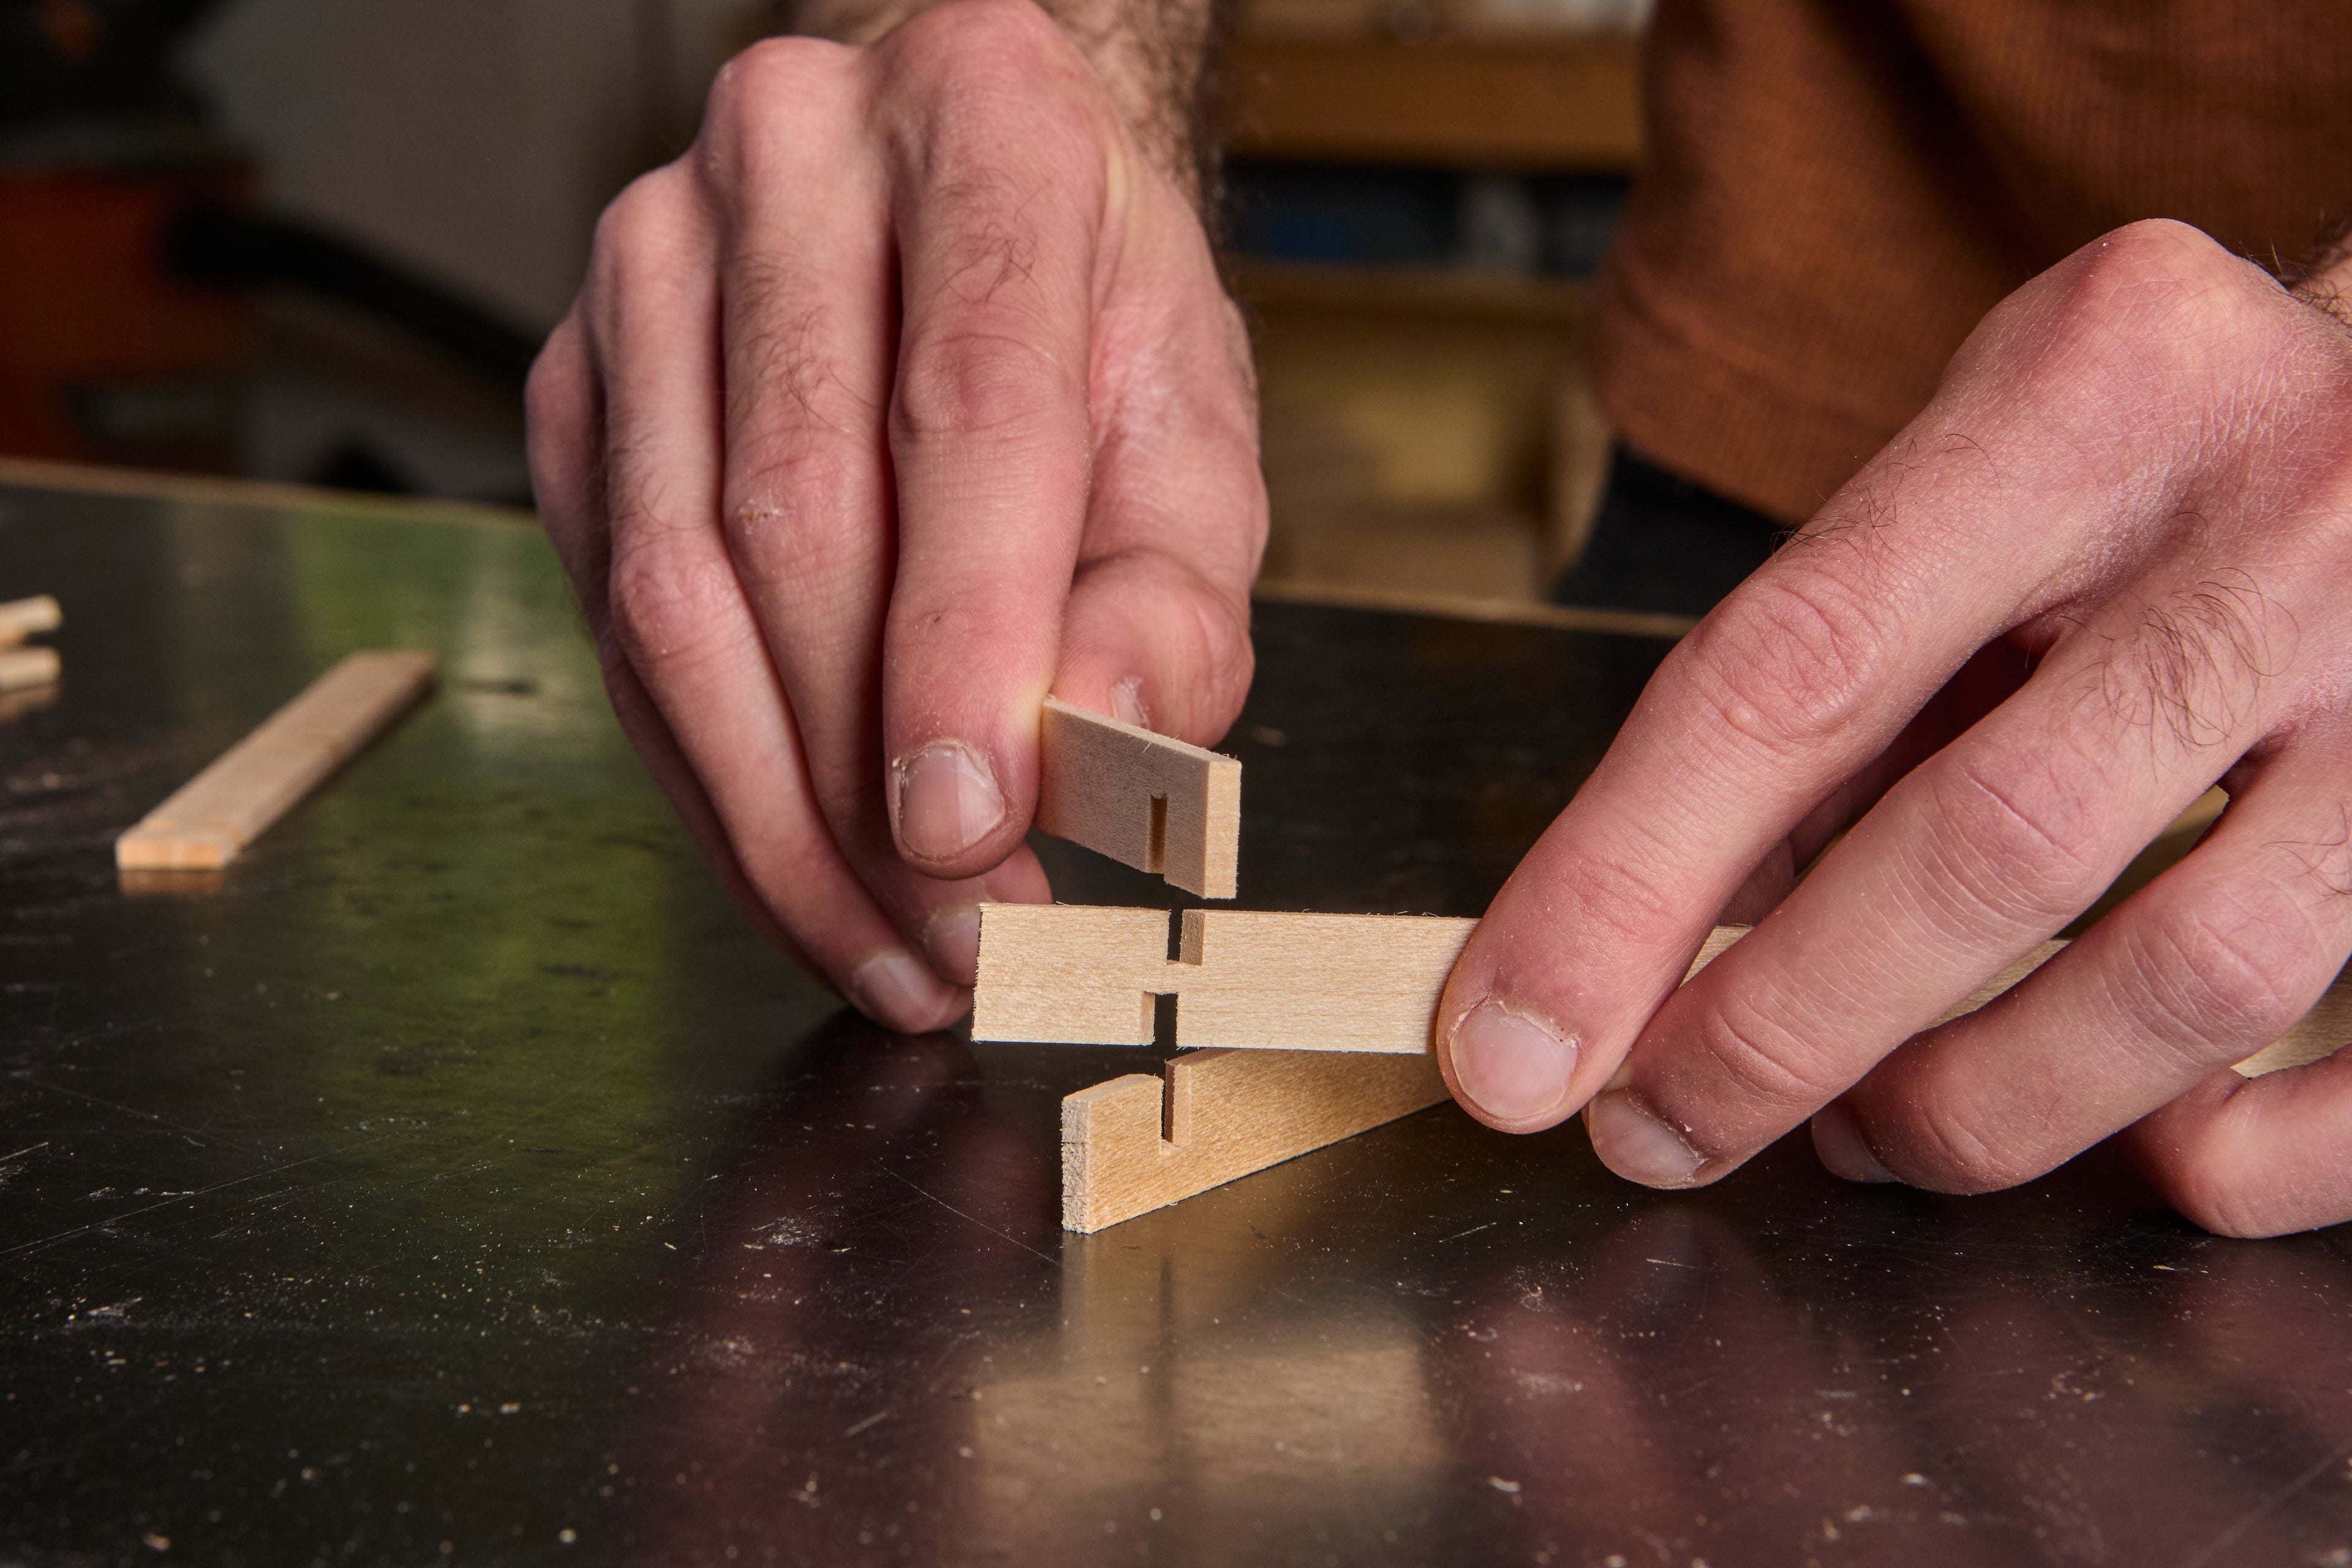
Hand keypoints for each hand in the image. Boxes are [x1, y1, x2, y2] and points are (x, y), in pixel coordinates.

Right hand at [525, 0, 1264, 1031]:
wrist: (962, 201)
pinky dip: (704, 771)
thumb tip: (1097, 742)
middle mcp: (796, 158)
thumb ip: (1174, 601)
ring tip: (883, 944)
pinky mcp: (576, 376)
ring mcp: (652, 259)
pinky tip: (792, 863)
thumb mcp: (1193, 443)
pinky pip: (612, 614)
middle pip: (796, 511)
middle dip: (869, 776)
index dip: (965, 640)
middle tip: (959, 940)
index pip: (969, 405)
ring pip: (672, 583)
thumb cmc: (1089, 323)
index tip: (978, 830)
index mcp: (993, 123)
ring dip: (776, 813)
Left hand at [1436, 218, 2351, 1235]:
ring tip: (1866, 1135)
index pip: (1792, 672)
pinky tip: (2137, 1153)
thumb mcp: (1983, 464)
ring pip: (2185, 975)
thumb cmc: (2168, 438)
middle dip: (1778, 1031)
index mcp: (2088, 398)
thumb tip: (1676, 919)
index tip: (1510, 1037)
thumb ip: (1848, 665)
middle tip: (1660, 1127)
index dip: (1625, 881)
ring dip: (1980, 1105)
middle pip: (1982, 847)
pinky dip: (2236, 1152)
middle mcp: (2282, 524)